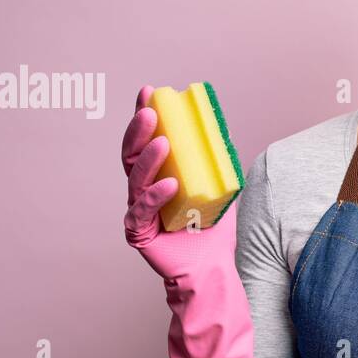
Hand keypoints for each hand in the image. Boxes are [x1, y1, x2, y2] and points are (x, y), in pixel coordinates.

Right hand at [122, 84, 237, 281]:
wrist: (212, 266)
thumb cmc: (211, 229)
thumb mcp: (220, 189)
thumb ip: (218, 163)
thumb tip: (225, 132)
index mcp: (156, 176)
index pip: (146, 140)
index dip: (144, 115)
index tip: (149, 91)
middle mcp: (142, 190)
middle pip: (132, 155)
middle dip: (139, 130)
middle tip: (150, 111)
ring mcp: (137, 210)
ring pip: (136, 179)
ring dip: (149, 159)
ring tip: (163, 142)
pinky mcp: (138, 233)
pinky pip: (143, 211)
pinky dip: (156, 196)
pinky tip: (169, 184)